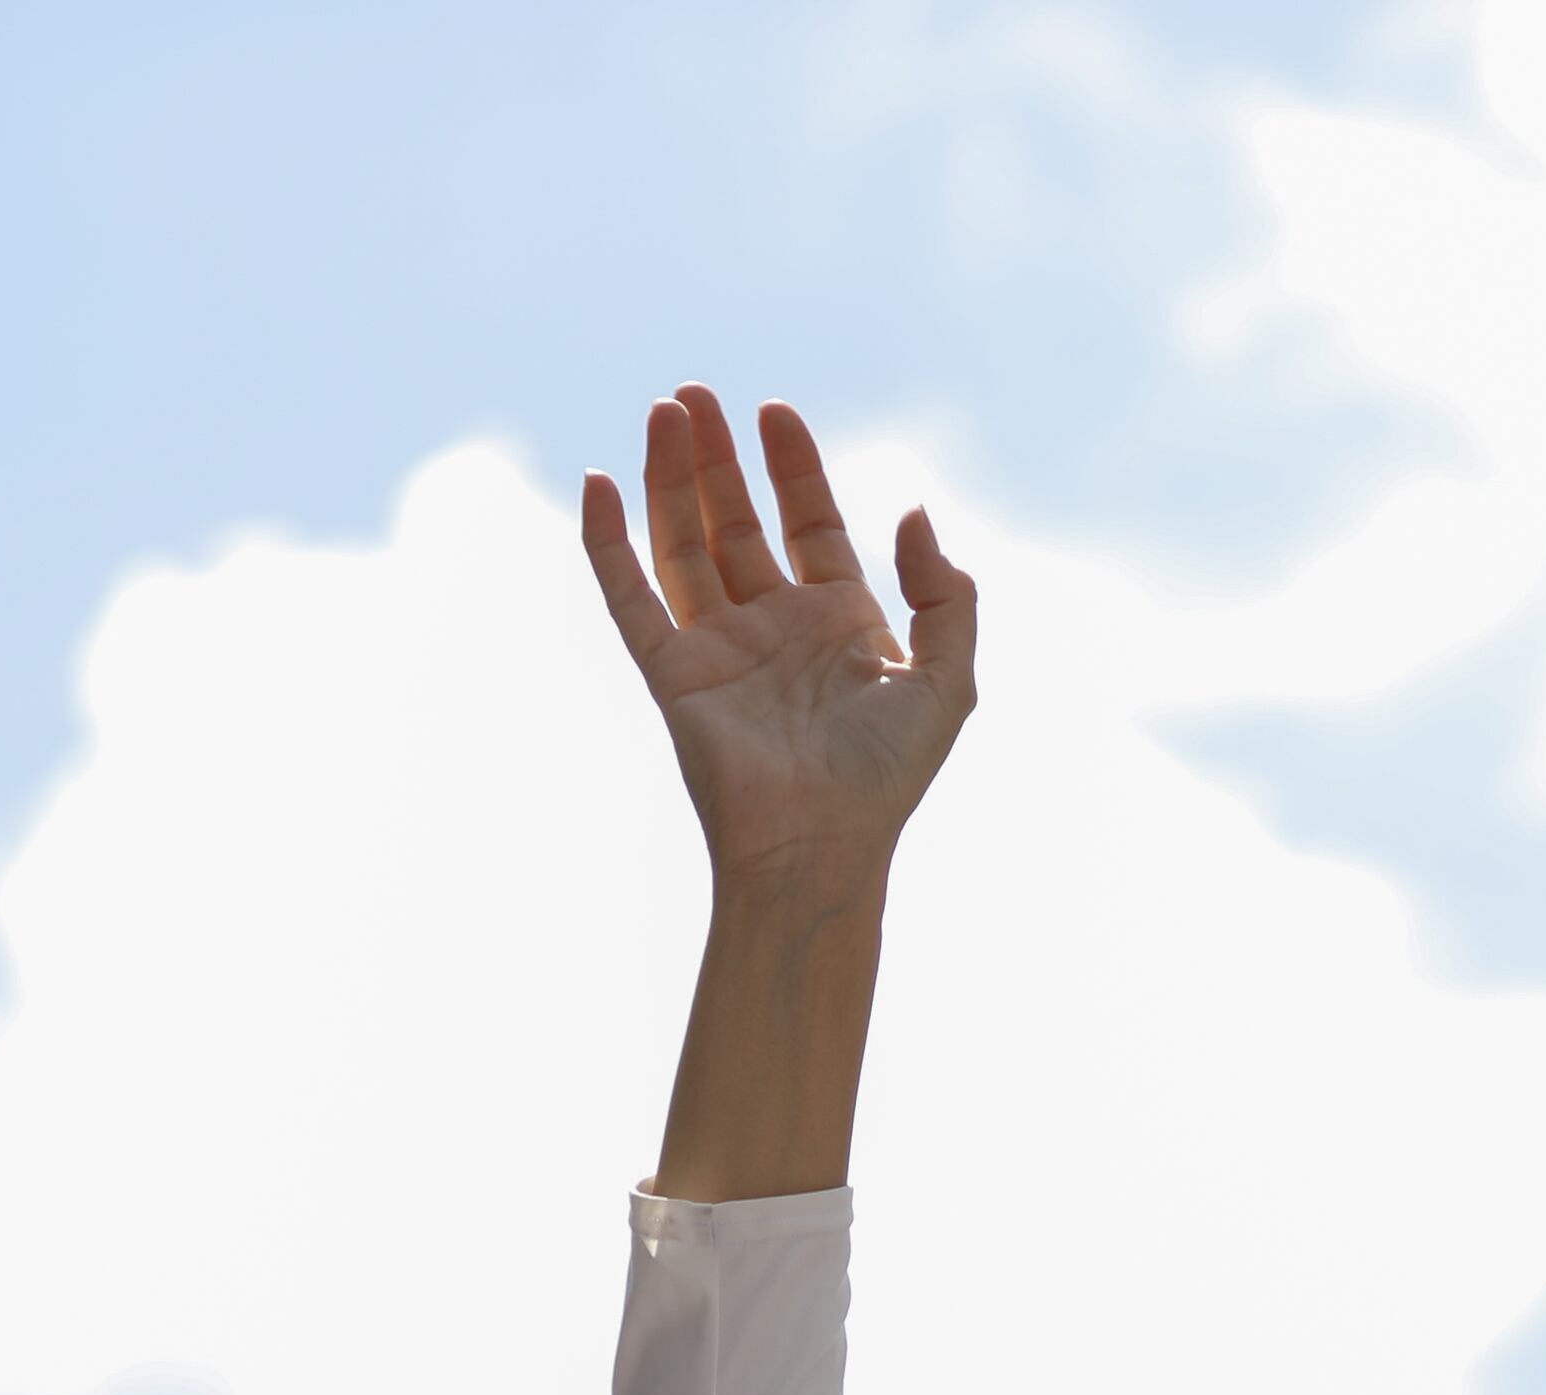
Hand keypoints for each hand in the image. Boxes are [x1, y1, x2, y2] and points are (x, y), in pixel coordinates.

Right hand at [581, 387, 976, 885]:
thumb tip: (913, 511)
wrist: (820, 847)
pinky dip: (608, 545)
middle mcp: (775, 627)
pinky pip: (631, 598)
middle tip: (694, 395)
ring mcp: (720, 648)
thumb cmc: (887, 778)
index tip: (773, 412)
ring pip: (685, 544)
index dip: (793, 466)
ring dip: (670, 479)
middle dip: (717, 457)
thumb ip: (946, 596)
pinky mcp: (673, 676)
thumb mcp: (946, 680)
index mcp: (840, 622)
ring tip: (663, 412)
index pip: (810, 523)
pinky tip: (599, 486)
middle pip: (738, 521)